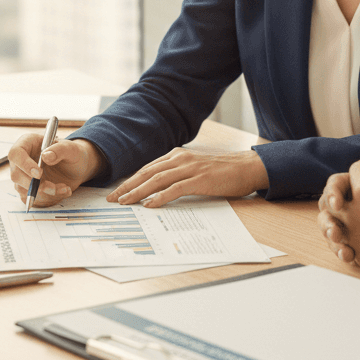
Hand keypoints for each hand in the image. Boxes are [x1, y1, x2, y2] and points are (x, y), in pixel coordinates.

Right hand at [7, 133, 104, 206]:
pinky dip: (48, 199)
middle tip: (52, 186)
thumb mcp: (71, 148)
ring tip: (64, 188)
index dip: (24, 164)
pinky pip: (32, 198)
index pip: (16, 153)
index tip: (39, 174)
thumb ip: (60, 150)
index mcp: (28, 143)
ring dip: (45, 193)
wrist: (77, 167)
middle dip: (34, 185)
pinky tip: (62, 191)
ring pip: (24, 190)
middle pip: (16, 175)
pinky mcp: (28, 188)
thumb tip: (46, 156)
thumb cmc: (72, 154)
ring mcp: (23, 175)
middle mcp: (22, 160)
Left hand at [108, 148, 270, 207]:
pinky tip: (149, 204)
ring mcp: (190, 168)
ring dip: (138, 191)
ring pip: (156, 180)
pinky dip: (160, 197)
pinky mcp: (199, 179)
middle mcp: (180, 159)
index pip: (147, 168)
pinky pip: (175, 188)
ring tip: (125, 202)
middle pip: (147, 173)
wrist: (246, 167)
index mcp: (177, 155)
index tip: (117, 191)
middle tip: (112, 199)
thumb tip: (158, 190)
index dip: (130, 180)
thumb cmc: (222, 171)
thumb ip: (178, 174)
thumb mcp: (195, 169)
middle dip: (127, 186)